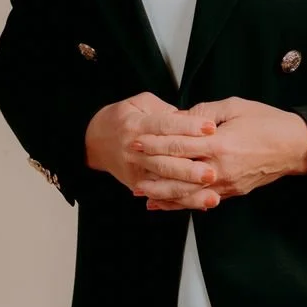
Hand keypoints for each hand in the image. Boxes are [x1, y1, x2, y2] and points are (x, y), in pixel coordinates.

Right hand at [83, 91, 217, 207]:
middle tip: (213, 172)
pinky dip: (180, 201)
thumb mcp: (141, 102)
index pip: (165, 125)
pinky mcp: (137, 184)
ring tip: (212, 194)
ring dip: (188, 190)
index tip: (210, 128)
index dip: (188, 126)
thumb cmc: (123, 116)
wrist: (94, 141)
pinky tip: (200, 204)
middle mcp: (135, 149)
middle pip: (165, 160)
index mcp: (138, 124)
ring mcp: (135, 169)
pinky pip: (160, 195)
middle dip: (190, 168)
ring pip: (163, 181)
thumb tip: (191, 119)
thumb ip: (166, 110)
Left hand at [133, 96, 306, 210]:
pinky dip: (180, 204)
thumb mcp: (236, 107)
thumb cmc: (268, 122)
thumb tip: (182, 117)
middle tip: (132, 161)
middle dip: (153, 167)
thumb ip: (206, 111)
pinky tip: (163, 204)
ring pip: (186, 192)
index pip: (181, 144)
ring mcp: (226, 183)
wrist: (296, 146)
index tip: (139, 138)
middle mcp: (220, 167)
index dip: (157, 142)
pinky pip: (200, 200)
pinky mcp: (231, 192)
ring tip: (139, 190)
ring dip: (161, 192)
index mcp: (220, 143)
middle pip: (179, 170)